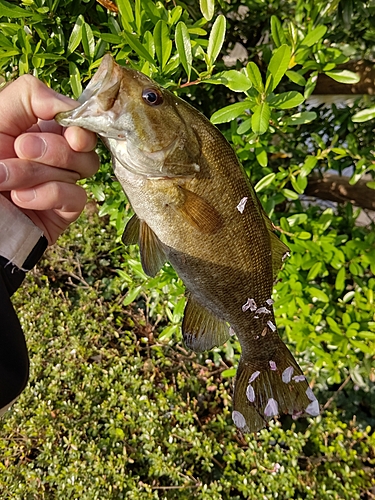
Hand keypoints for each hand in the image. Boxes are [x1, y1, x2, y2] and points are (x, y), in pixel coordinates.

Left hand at [0, 75, 98, 243]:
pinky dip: (48, 195)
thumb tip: (66, 105)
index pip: (75, 116)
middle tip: (20, 149)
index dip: (78, 121)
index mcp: (37, 127)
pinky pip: (76, 196)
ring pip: (82, 167)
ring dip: (39, 172)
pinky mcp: (65, 210)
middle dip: (53, 147)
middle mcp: (53, 153)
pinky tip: (21, 199)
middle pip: (84, 141)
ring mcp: (61, 181)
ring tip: (6, 179)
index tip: (70, 131)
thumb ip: (28, 97)